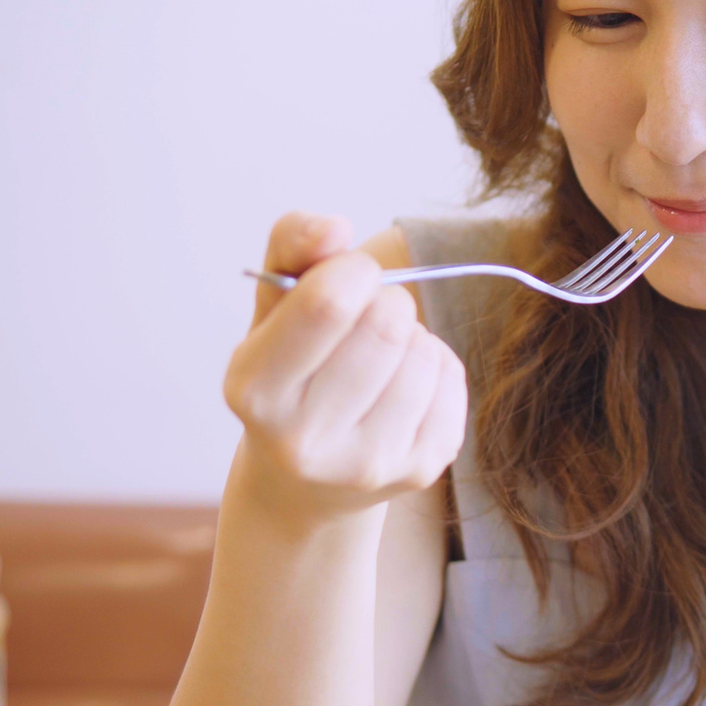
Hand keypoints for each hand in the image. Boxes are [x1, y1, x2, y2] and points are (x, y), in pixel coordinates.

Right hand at [224, 213, 466, 523]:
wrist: (309, 478)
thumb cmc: (292, 369)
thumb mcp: (274, 304)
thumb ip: (293, 246)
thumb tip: (334, 227)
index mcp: (255, 391)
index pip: (326, 306)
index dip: (352, 271)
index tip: (351, 274)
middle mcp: (305, 441)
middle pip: (386, 328)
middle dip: (385, 302)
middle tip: (368, 316)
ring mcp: (366, 464)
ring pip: (423, 354)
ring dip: (412, 335)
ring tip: (382, 354)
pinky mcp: (418, 469)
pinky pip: (451, 381)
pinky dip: (435, 365)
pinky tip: (404, 382)